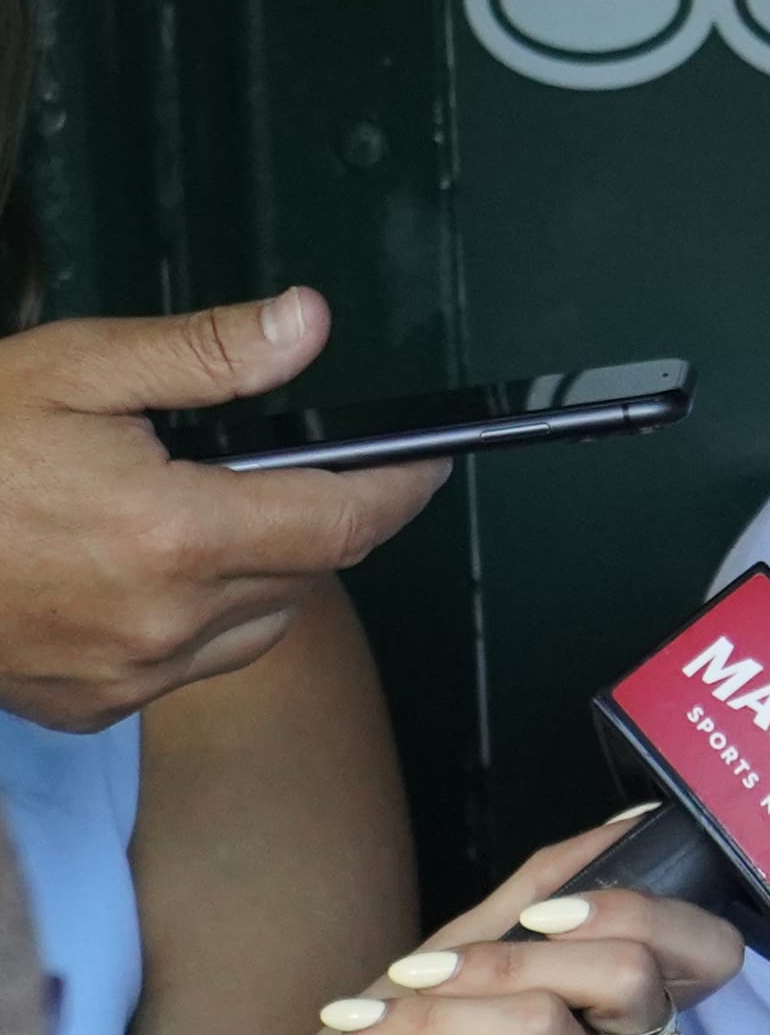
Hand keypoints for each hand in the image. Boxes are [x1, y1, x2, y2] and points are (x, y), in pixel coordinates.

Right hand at [0, 288, 446, 729]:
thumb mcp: (75, 369)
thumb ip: (206, 352)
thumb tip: (306, 326)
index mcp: (172, 535)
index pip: (346, 523)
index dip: (402, 490)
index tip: (429, 464)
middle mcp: (162, 623)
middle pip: (310, 574)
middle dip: (317, 518)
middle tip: (279, 469)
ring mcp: (125, 677)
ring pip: (259, 626)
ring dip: (261, 574)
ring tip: (197, 513)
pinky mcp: (90, 708)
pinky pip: (190, 666)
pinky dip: (196, 620)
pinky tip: (142, 571)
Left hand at [298, 817, 745, 1034]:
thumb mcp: (462, 967)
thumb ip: (537, 899)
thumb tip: (627, 822)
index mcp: (637, 1013)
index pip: (706, 948)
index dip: (634, 908)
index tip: (541, 913)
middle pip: (631, 972)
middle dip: (510, 959)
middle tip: (419, 969)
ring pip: (548, 1025)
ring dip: (440, 1015)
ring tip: (368, 1025)